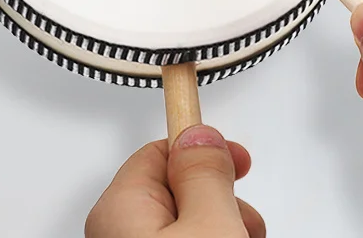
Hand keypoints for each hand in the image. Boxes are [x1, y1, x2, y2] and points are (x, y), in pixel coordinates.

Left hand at [87, 126, 263, 237]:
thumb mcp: (210, 227)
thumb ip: (204, 175)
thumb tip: (199, 135)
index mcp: (118, 209)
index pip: (161, 151)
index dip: (205, 150)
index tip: (237, 156)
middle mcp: (117, 234)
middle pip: (179, 193)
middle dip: (220, 202)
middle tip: (245, 224)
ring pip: (187, 225)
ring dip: (220, 229)